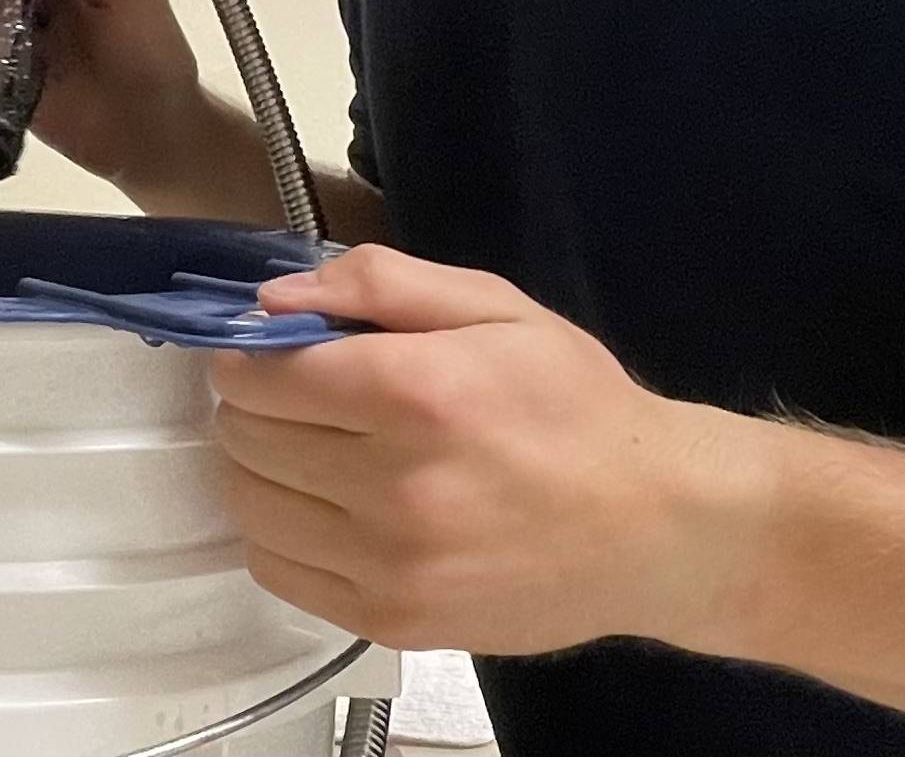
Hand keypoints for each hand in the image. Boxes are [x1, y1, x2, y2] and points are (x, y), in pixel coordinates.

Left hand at [209, 246, 747, 655]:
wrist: (657, 529)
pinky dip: (279, 533)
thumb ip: (380, 283)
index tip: (274, 354)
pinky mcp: (390, 621)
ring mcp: (389, 564)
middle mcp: (393, 485)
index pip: (264, 374)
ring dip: (258, 470)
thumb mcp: (497, 308)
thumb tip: (274, 297)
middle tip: (296, 399)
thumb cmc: (578, 409)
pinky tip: (323, 510)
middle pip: (247, 438)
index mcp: (418, 393)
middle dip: (253, 407)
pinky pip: (278, 572)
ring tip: (307, 453)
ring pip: (250, 507)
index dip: (253, 355)